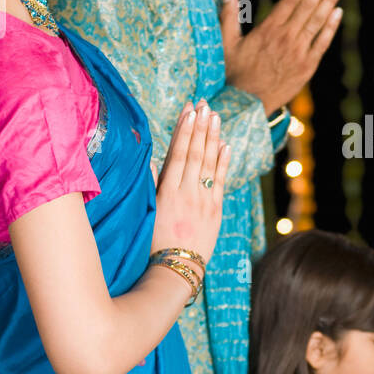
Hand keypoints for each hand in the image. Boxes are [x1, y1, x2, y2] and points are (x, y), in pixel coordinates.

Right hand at [152, 99, 230, 264]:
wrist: (176, 269)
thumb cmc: (154, 242)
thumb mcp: (147, 212)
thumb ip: (151, 184)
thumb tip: (152, 159)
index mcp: (167, 192)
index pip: (178, 154)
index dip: (184, 130)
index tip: (189, 111)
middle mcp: (187, 193)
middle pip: (195, 153)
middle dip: (200, 126)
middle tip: (204, 104)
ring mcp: (204, 201)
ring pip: (210, 163)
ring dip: (212, 137)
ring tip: (215, 116)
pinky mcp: (216, 210)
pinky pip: (221, 181)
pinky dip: (224, 162)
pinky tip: (226, 144)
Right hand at [219, 0, 344, 113]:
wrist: (247, 104)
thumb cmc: (234, 74)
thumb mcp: (227, 44)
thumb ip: (228, 17)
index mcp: (268, 30)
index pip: (290, 1)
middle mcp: (286, 37)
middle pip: (308, 6)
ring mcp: (299, 52)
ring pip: (317, 21)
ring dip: (329, 0)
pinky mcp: (307, 66)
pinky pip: (322, 42)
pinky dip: (331, 27)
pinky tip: (337, 12)